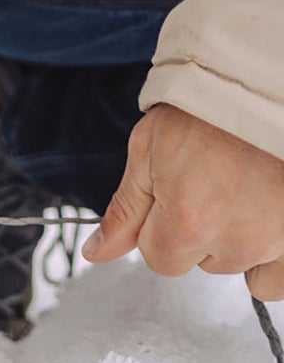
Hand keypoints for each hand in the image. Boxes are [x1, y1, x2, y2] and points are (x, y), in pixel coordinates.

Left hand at [84, 104, 283, 299]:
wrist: (264, 87)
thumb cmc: (210, 109)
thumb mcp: (149, 149)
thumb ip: (125, 209)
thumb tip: (97, 253)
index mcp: (189, 221)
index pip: (159, 259)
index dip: (161, 227)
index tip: (176, 192)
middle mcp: (238, 240)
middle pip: (201, 261)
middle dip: (199, 231)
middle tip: (214, 182)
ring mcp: (277, 240)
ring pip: (240, 261)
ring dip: (237, 235)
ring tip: (244, 188)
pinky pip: (277, 276)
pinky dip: (269, 254)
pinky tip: (264, 216)